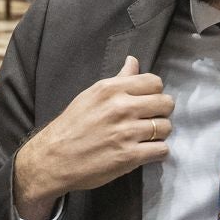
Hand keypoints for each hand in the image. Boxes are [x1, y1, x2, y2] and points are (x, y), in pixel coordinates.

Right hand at [12, 56, 172, 219]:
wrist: (53, 158)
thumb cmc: (71, 126)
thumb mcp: (91, 95)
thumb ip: (117, 79)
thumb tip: (133, 61)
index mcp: (111, 89)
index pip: (154, 82)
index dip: (155, 93)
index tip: (147, 102)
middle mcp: (121, 108)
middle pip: (166, 103)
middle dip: (161, 112)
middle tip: (150, 120)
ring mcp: (126, 133)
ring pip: (166, 127)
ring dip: (159, 134)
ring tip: (146, 137)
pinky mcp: (129, 156)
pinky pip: (162, 150)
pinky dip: (157, 152)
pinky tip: (145, 151)